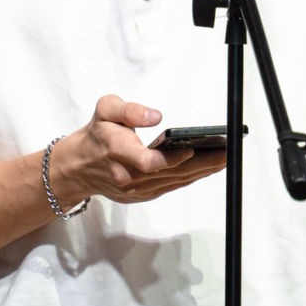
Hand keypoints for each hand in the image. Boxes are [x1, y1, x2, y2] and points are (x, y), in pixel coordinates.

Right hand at [50, 95, 226, 205]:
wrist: (79, 167)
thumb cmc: (96, 135)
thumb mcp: (105, 109)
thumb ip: (129, 110)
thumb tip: (155, 116)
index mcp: (117, 151)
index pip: (147, 161)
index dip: (170, 158)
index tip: (190, 148)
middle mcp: (128, 175)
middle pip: (170, 173)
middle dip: (201, 163)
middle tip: (226, 151)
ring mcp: (136, 189)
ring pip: (175, 181)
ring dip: (202, 171)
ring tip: (225, 157)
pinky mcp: (143, 195)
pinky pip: (172, 186)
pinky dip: (191, 177)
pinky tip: (208, 167)